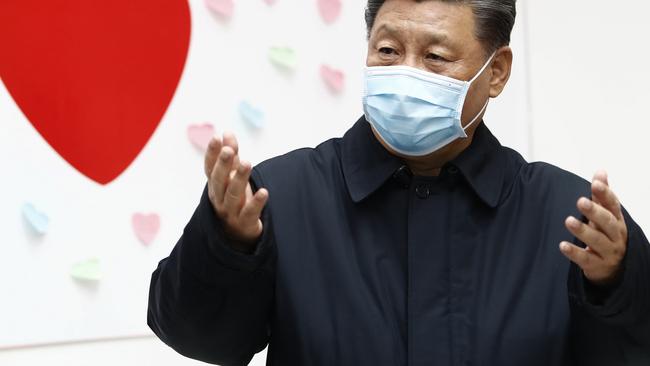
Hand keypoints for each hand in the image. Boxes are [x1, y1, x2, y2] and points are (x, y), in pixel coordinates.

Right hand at [204, 132, 268, 246]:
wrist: (238, 233)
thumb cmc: (234, 198)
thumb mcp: (232, 177)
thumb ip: (231, 156)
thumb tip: (227, 132)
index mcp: (215, 185)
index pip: (210, 168)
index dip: (212, 153)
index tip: (216, 137)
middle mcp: (220, 198)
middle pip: (219, 181)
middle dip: (223, 165)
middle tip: (228, 150)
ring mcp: (231, 212)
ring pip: (233, 195)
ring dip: (239, 178)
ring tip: (247, 163)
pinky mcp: (245, 223)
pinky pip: (250, 212)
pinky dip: (256, 202)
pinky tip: (264, 192)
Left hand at [560, 170, 627, 285]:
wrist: (613, 269)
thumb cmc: (607, 235)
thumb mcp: (606, 215)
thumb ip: (601, 195)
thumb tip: (600, 171)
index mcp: (617, 221)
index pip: (613, 205)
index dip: (605, 194)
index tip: (595, 183)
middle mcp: (616, 236)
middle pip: (607, 222)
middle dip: (594, 211)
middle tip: (580, 201)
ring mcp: (608, 252)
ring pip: (597, 241)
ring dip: (583, 231)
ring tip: (568, 220)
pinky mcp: (597, 265)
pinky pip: (586, 259)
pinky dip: (574, 252)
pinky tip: (562, 245)